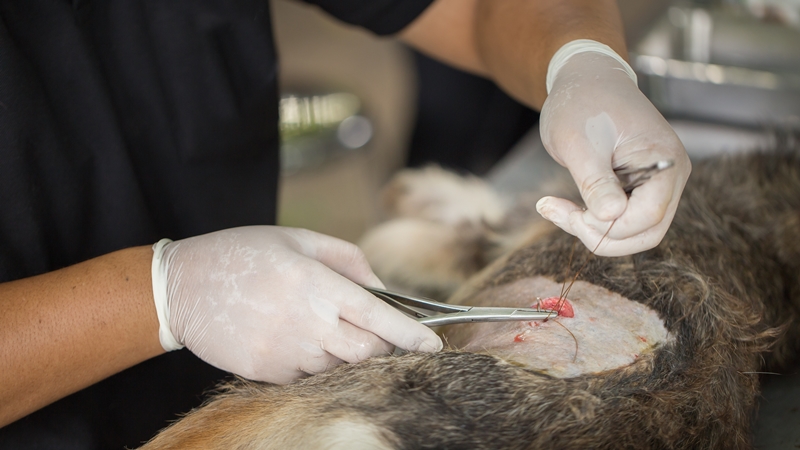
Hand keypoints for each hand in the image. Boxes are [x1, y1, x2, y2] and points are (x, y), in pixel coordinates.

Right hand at [152, 226, 441, 383]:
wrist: (181, 288)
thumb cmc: (242, 254)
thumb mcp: (297, 239)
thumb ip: (347, 260)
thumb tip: (381, 289)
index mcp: (315, 285)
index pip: (378, 318)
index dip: (412, 334)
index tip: (434, 344)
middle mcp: (305, 324)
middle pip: (368, 351)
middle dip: (385, 346)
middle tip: (383, 333)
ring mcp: (286, 353)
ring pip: (340, 366)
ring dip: (349, 353)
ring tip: (327, 327)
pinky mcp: (267, 373)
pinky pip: (310, 375)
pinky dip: (319, 361)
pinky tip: (300, 338)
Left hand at [538, 42, 690, 255]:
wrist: (586, 78)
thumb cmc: (582, 102)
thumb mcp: (580, 142)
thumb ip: (596, 181)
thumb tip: (611, 216)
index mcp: (664, 161)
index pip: (648, 216)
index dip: (609, 226)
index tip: (571, 213)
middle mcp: (671, 176)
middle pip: (646, 232)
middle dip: (601, 235)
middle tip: (560, 214)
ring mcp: (658, 184)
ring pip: (634, 232)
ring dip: (594, 231)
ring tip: (556, 209)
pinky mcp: (640, 188)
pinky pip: (622, 220)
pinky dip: (592, 221)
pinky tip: (561, 206)